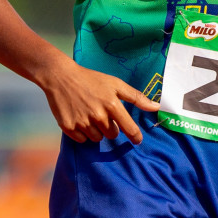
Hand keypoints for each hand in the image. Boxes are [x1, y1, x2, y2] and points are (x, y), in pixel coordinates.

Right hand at [37, 58, 158, 143]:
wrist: (61, 77)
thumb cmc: (91, 79)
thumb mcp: (115, 84)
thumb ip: (136, 97)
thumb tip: (156, 107)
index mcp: (112, 105)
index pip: (129, 129)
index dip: (135, 136)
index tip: (137, 140)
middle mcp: (98, 116)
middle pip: (112, 135)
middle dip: (110, 127)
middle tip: (102, 114)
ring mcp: (82, 122)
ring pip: (97, 138)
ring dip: (96, 130)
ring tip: (89, 114)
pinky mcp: (68, 127)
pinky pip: (82, 139)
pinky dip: (82, 133)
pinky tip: (79, 118)